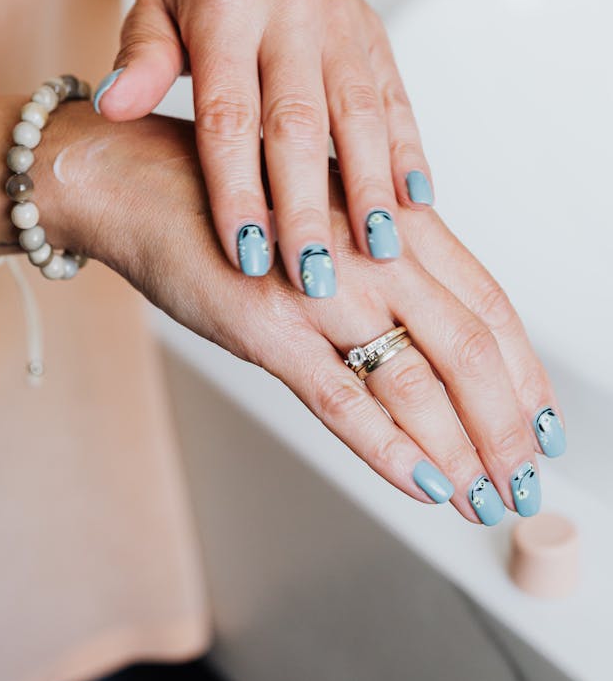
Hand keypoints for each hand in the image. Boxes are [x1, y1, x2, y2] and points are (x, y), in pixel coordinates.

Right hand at [40, 110, 564, 523]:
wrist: (137, 180)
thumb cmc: (230, 200)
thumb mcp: (323, 219)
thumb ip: (379, 262)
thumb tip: (433, 331)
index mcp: (390, 221)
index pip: (488, 303)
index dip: (526, 371)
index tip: (544, 420)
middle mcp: (369, 250)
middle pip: (469, 347)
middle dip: (507, 426)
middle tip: (526, 480)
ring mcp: (319, 289)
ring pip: (417, 380)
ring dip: (463, 451)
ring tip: (488, 499)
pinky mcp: (266, 326)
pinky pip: (342, 399)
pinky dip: (391, 450)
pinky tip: (424, 484)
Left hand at [92, 0, 432, 295]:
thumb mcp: (150, 5)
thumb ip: (138, 58)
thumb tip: (112, 106)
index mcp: (226, 3)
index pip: (230, 114)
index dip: (238, 189)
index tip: (244, 254)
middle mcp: (290, 7)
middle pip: (300, 122)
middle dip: (308, 206)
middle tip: (314, 275)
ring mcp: (341, 18)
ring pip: (360, 113)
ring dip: (371, 188)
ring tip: (378, 253)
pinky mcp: (374, 31)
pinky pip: (396, 96)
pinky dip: (408, 151)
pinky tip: (417, 203)